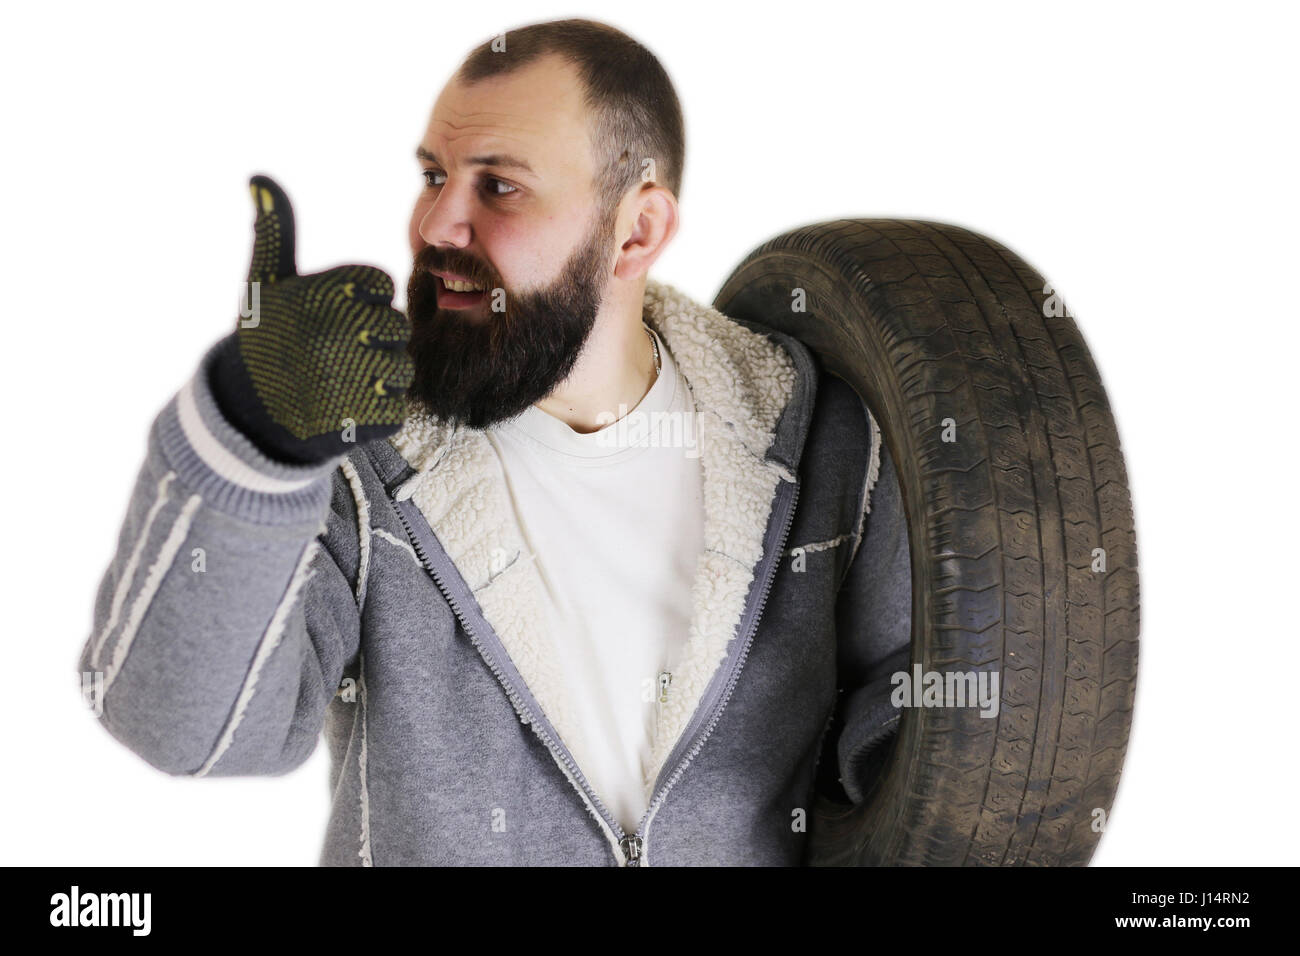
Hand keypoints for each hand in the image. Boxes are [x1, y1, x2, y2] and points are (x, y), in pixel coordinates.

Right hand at [210, 174, 413, 464]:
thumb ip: (274, 231)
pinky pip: (397, 406)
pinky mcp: (366, 418)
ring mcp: (352, 377)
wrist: (249, 417)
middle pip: (397, 326)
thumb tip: (260, 179)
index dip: (362, 301)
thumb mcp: (264, 283)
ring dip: (378, 376)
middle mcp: (337, 332)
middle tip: (334, 353)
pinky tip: (345, 408)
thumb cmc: (265, 339)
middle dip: (373, 339)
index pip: (381, 284)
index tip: (332, 316)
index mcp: (321, 294)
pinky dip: (377, 410)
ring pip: (401, 367)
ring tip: (339, 380)